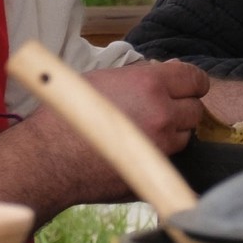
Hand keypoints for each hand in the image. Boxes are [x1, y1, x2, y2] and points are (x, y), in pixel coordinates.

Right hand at [0, 56, 210, 221]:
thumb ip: (140, 76)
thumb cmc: (67, 113)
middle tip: (160, 111)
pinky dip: (160, 156)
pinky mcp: (154, 172)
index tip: (186, 88)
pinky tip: (136, 153)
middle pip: (196, 110)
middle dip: (182, 109)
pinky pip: (170, 160)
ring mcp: (162, 146)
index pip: (196, 80)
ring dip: (172, 134)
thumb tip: (168, 70)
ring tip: (142, 134)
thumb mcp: (103, 79)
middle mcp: (163, 114)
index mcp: (150, 84)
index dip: (192, 84)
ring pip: (186, 137)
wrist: (47, 157)